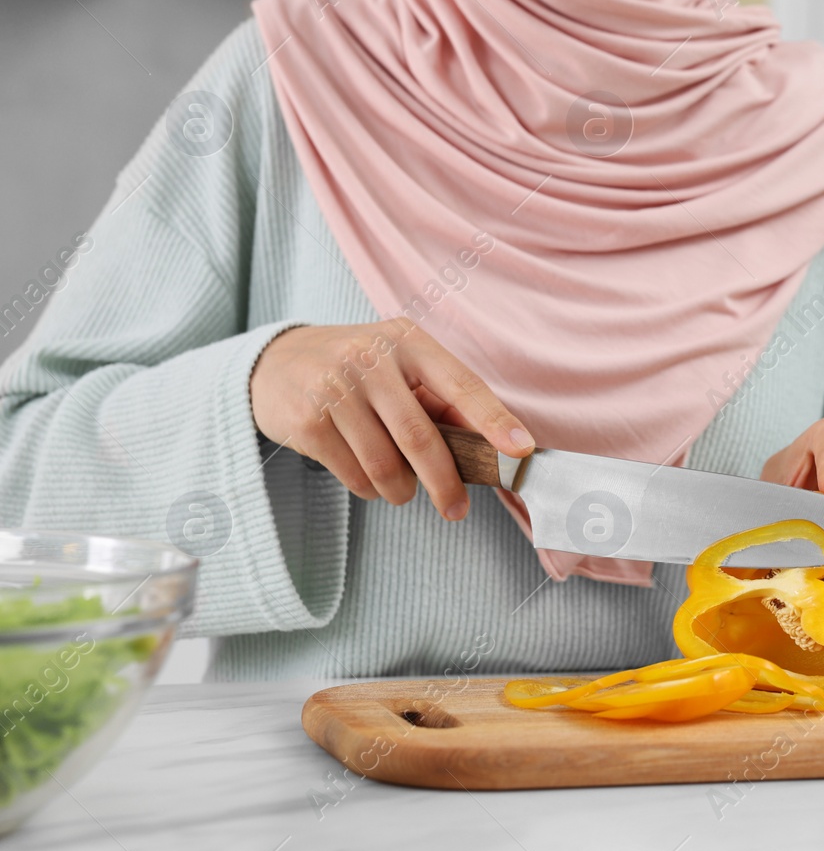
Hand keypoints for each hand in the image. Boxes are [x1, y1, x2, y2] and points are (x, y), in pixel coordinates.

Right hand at [250, 320, 534, 520]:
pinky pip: (353, 476)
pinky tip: (366, 476)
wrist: (277, 363)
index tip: (520, 449)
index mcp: (408, 341)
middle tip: (456, 509)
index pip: (461, 384)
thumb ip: (442, 399)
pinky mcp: (307, 421)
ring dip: (400, 490)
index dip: (493, 420)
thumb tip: (492, 442)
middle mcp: (370, 359)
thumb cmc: (358, 370)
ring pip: (385, 465)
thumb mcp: (401, 367)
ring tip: (401, 489)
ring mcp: (335, 388)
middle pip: (420, 437)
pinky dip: (368, 488)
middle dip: (445, 482)